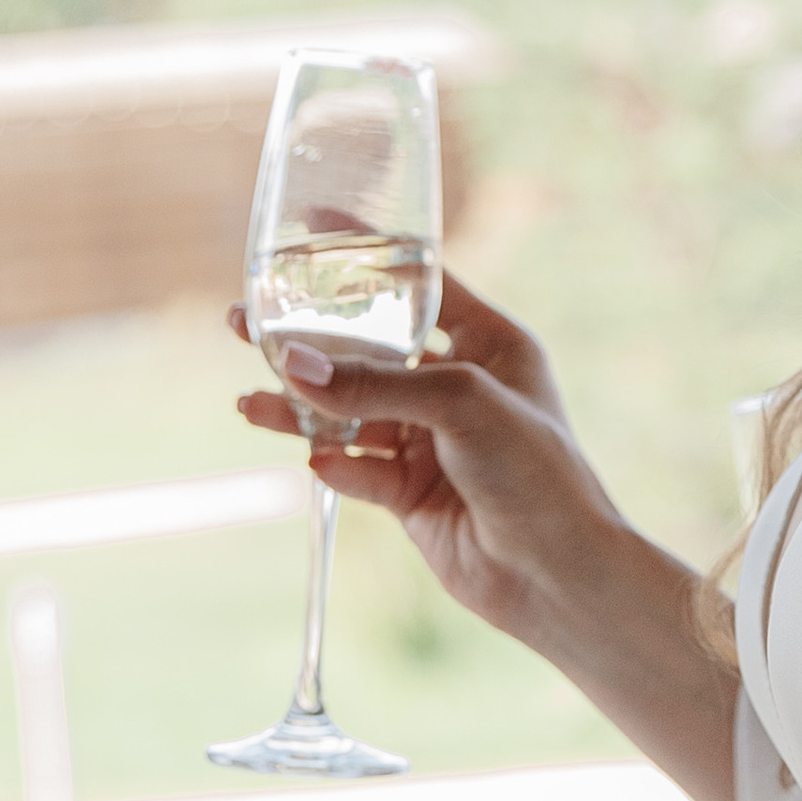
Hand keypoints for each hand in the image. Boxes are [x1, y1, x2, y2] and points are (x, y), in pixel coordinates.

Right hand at [232, 271, 624, 650]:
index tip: (311, 227)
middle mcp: (459, 387)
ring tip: (249, 403)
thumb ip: (376, 384)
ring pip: (350, 414)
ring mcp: (432, 440)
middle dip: (307, 341)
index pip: (420, 283)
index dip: (367, 254)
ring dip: (300, 409)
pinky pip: (359, 468)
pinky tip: (315, 462)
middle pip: (367, 350)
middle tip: (243, 322)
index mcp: (490, 344)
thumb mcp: (462, 405)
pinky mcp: (412, 493)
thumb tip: (293, 364)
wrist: (558, 574)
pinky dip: (334, 464)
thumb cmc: (538, 472)